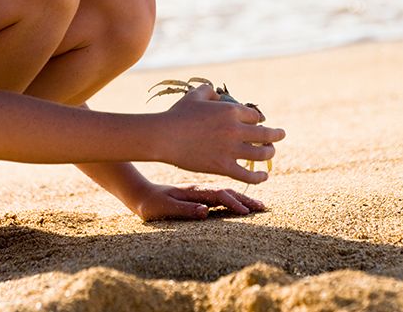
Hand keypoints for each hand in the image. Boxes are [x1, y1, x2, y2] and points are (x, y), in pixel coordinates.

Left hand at [130, 183, 266, 220]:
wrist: (139, 192)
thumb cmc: (150, 204)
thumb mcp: (163, 208)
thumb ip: (184, 209)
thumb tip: (205, 211)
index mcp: (193, 191)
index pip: (218, 195)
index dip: (234, 204)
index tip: (247, 213)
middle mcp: (199, 189)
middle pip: (227, 191)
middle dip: (245, 199)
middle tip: (263, 207)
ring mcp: (200, 191)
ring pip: (225, 192)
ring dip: (242, 198)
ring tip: (259, 205)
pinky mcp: (198, 194)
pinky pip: (219, 194)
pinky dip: (233, 198)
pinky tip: (241, 202)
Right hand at [158, 83, 284, 184]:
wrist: (165, 136)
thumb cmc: (177, 114)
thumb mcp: (195, 95)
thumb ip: (210, 91)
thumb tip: (219, 96)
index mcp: (231, 110)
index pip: (256, 116)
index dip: (258, 119)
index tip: (258, 123)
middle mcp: (235, 129)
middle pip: (266, 134)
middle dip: (276, 135)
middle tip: (280, 135)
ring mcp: (231, 149)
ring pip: (262, 154)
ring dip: (270, 153)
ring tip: (270, 153)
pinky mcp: (223, 167)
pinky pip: (248, 174)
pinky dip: (260, 176)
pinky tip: (265, 175)